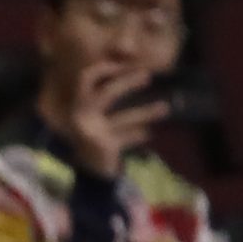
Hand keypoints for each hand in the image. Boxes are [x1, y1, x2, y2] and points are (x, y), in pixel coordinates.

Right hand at [63, 61, 167, 177]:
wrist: (90, 177)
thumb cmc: (97, 138)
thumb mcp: (98, 114)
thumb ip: (108, 93)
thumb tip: (135, 64)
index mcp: (76, 105)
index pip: (86, 77)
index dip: (106, 68)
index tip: (126, 65)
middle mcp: (79, 117)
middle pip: (106, 94)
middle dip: (128, 83)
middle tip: (148, 76)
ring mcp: (91, 133)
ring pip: (123, 117)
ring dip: (146, 112)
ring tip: (166, 108)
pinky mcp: (103, 147)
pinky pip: (126, 137)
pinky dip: (137, 135)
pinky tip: (148, 134)